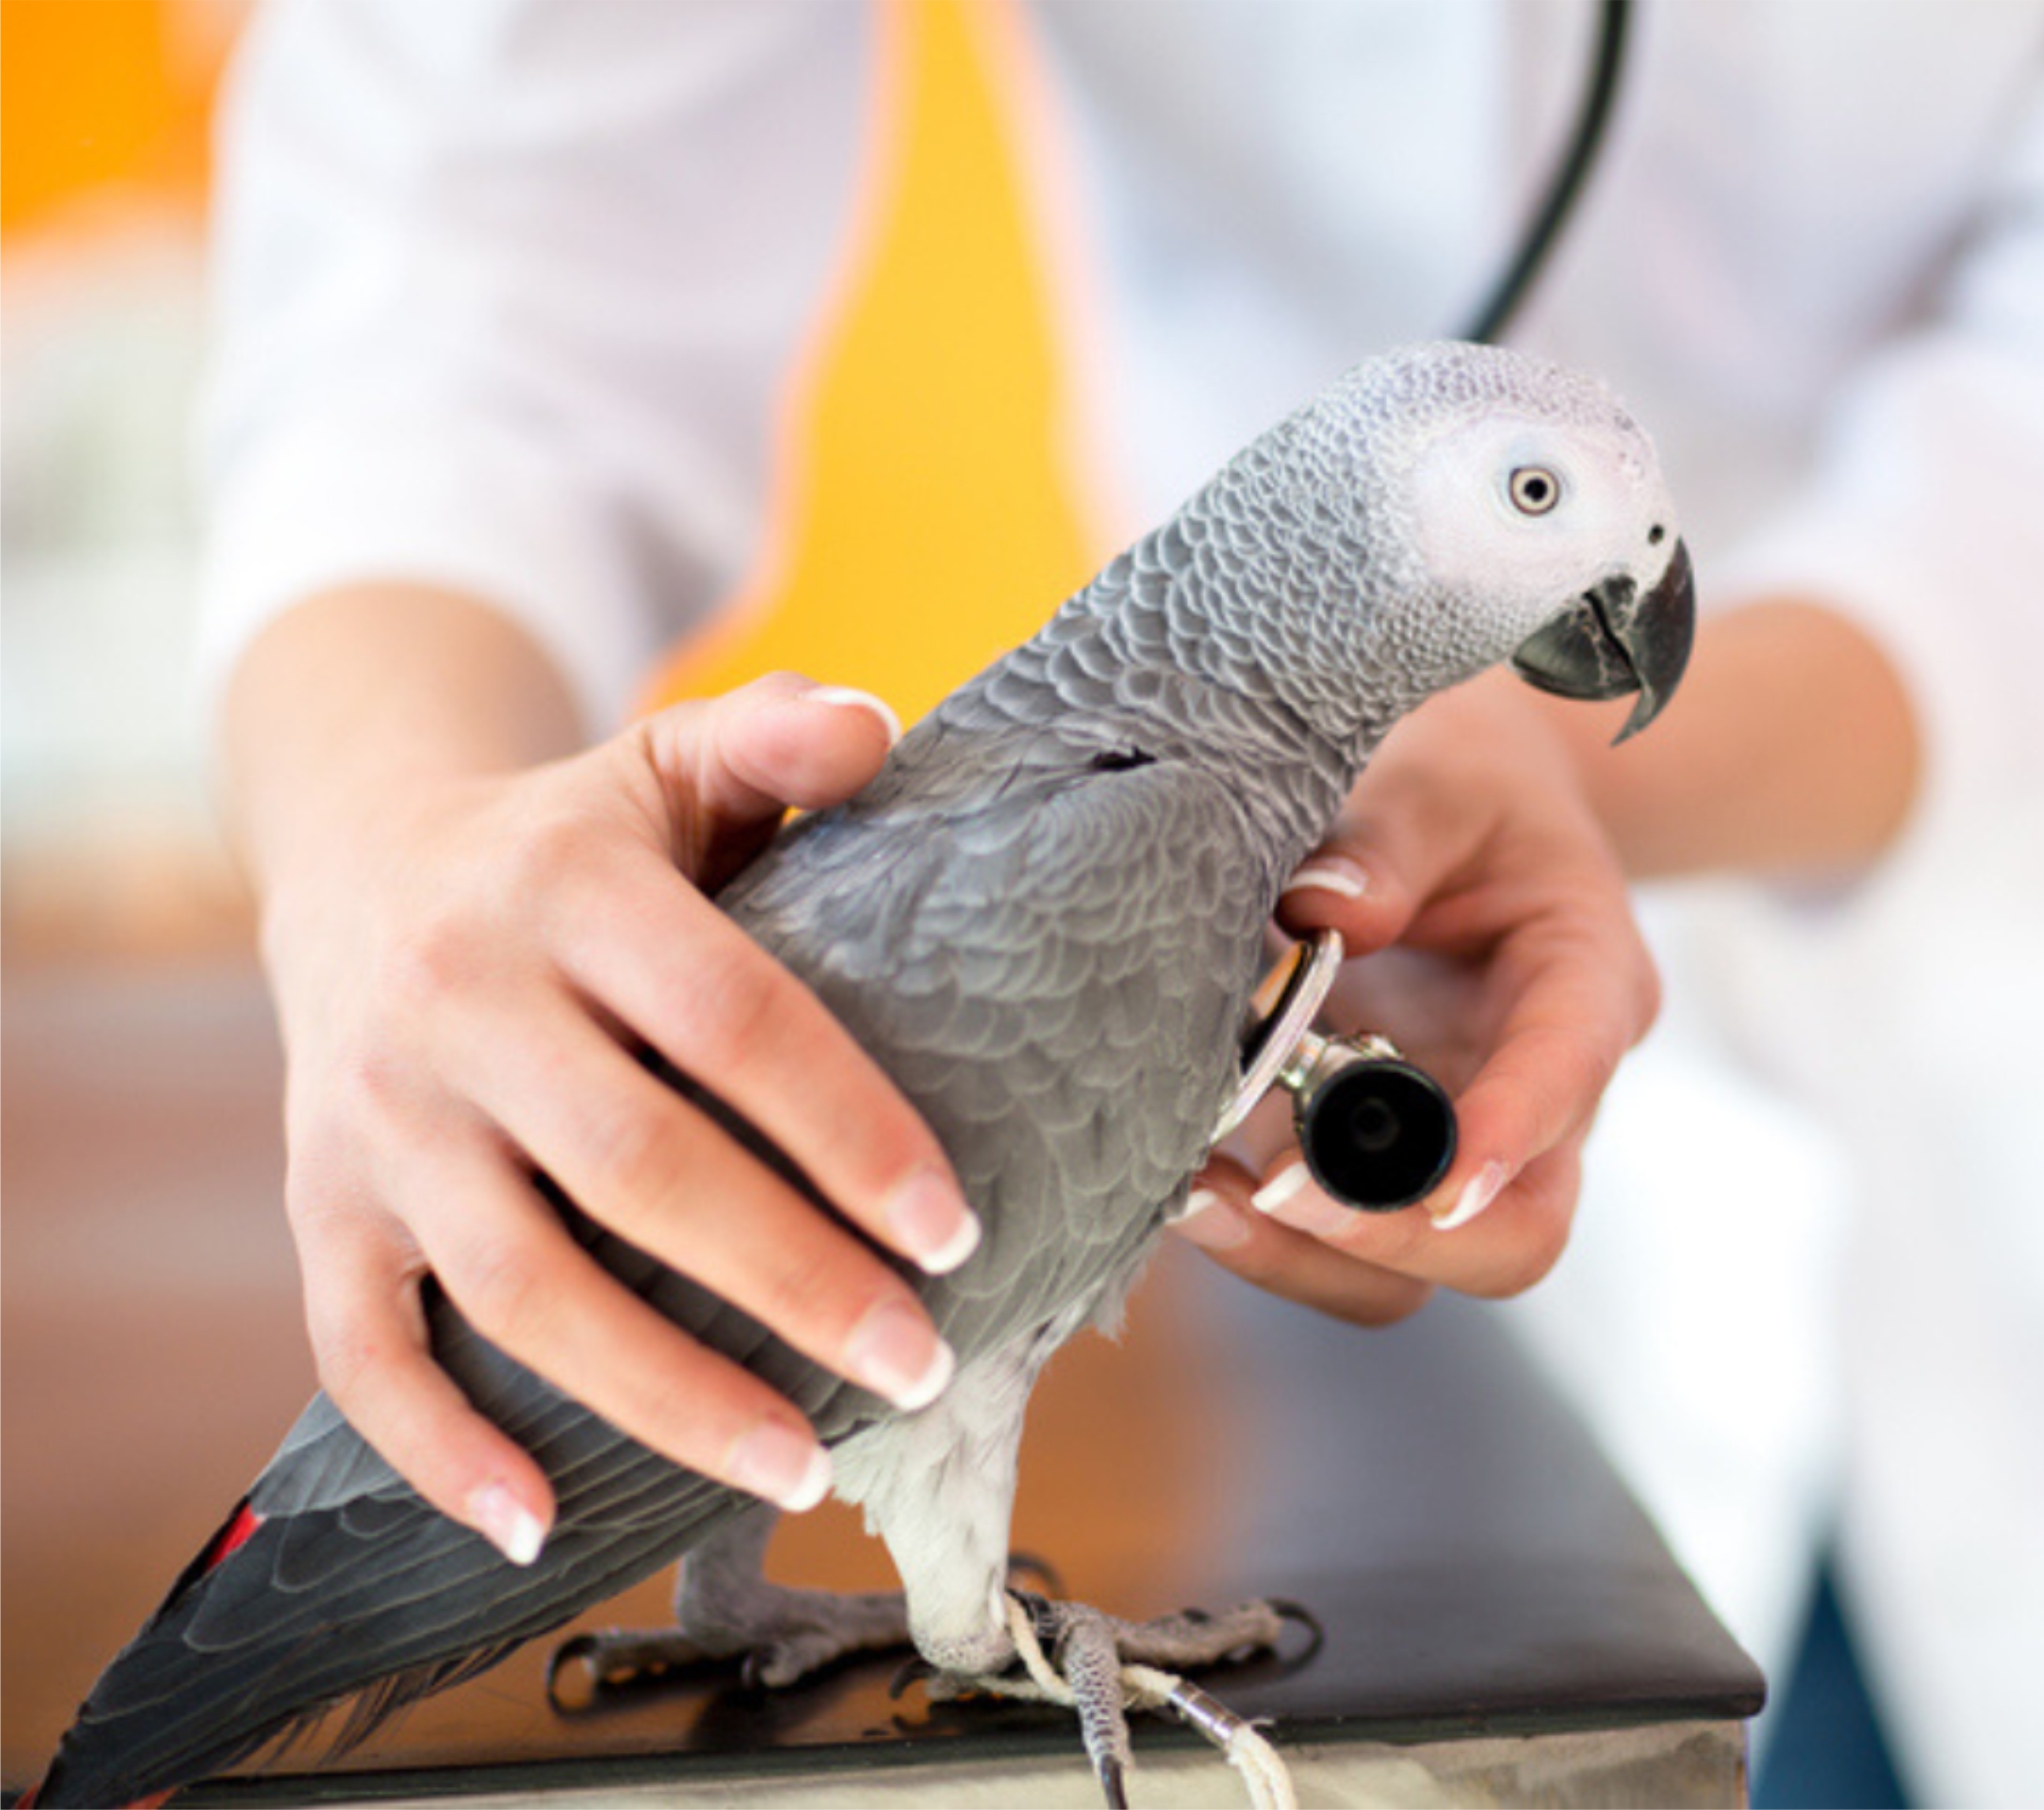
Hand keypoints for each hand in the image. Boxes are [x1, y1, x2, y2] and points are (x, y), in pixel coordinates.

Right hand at [259, 673, 978, 1561]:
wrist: (358, 865)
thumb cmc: (567, 842)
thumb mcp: (663, 763)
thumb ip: (770, 739)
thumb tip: (878, 729)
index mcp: (567, 887)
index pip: (733, 1021)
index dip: (850, 1130)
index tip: (954, 1233)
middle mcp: (460, 1003)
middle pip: (641, 1170)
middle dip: (792, 1282)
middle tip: (918, 1362)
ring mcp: (379, 1118)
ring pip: (520, 1284)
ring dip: (664, 1395)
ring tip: (800, 1462)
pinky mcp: (322, 1205)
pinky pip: (360, 1350)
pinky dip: (440, 1449)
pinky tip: (540, 1525)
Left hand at [1172, 672, 1659, 1324]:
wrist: (1460, 805)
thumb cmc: (1461, 787)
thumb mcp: (1439, 779)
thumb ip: (1389, 837)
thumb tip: (1323, 914)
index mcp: (1584, 982)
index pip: (1570, 1073)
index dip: (1511, 1132)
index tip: (1437, 1175)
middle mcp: (1535, 1093)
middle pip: (1515, 1231)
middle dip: (1398, 1232)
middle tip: (1276, 1191)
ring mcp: (1451, 1141)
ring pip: (1416, 1269)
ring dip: (1308, 1254)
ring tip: (1197, 1200)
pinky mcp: (1370, 1157)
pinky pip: (1334, 1240)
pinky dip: (1263, 1232)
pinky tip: (1181, 1186)